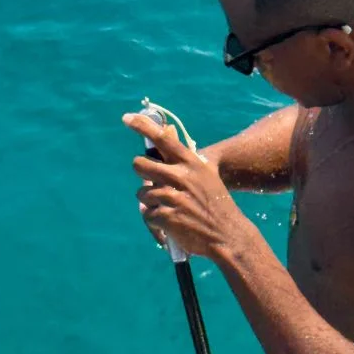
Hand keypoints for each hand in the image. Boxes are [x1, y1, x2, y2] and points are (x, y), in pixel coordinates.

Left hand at [124, 113, 239, 258]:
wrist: (227, 235)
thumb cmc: (215, 204)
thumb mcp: (205, 175)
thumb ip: (184, 155)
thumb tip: (167, 129)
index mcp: (192, 164)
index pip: (162, 139)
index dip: (142, 126)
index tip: (126, 118)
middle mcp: (181, 177)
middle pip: (140, 164)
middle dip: (142, 172)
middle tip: (151, 180)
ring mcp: (173, 197)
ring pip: (142, 192)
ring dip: (149, 201)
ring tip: (167, 208)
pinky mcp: (167, 217)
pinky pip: (147, 213)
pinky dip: (155, 219)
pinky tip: (168, 222)